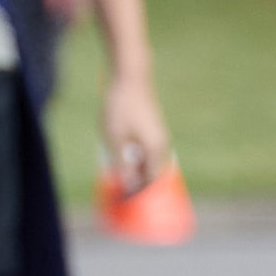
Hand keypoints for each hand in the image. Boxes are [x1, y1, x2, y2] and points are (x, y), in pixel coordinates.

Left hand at [96, 71, 169, 196]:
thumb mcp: (114, 138)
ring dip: (134, 168)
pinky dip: (134, 156)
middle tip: (120, 189)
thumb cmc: (120, 106)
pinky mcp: (151, 127)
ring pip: (147, 160)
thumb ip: (121, 163)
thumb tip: (128, 184)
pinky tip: (119, 153)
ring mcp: (158, 134)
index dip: (141, 193)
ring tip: (116, 171)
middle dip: (137, 182)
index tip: (127, 201)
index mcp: (156, 149)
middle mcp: (161, 144)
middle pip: (152, 172)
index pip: (153, 181)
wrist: (130, 75)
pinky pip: (145, 149)